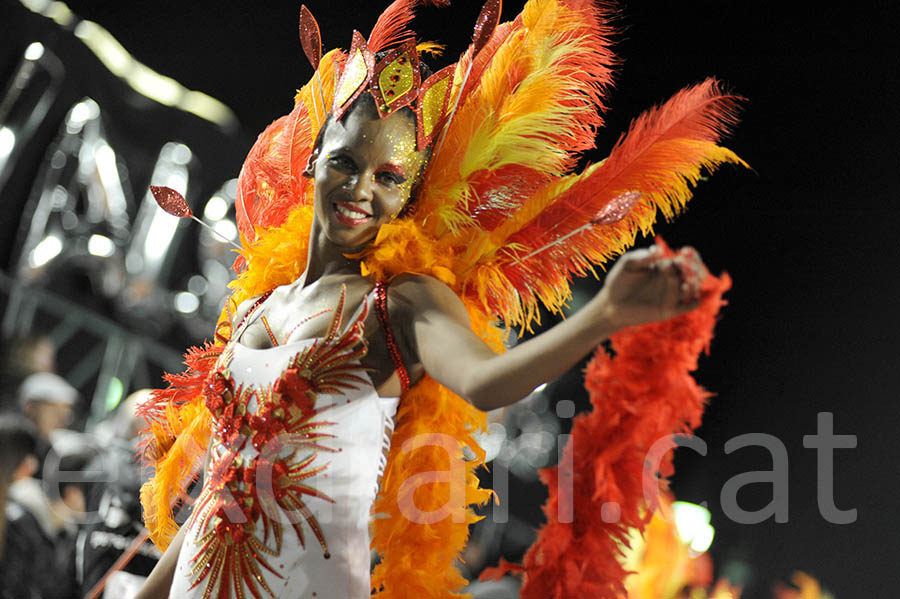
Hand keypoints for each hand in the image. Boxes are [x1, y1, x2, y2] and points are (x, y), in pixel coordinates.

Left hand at [593, 244, 707, 328]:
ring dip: (694, 284)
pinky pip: (689, 306)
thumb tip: (659, 249)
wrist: (611, 305)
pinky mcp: (669, 309)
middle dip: (695, 269)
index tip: (685, 253)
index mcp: (663, 266)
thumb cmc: (618, 282)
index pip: (684, 258)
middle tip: (690, 270)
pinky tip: (693, 297)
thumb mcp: (627, 265)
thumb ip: (642, 256)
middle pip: (692, 272)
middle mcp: (670, 279)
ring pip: (692, 288)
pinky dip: (695, 301)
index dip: (690, 255)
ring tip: (685, 284)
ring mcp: (671, 295)